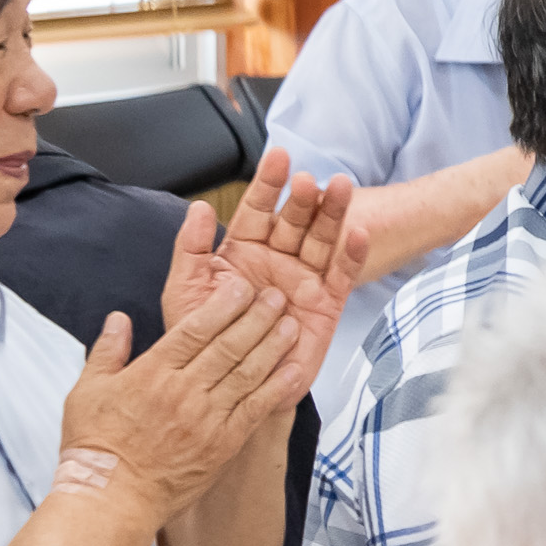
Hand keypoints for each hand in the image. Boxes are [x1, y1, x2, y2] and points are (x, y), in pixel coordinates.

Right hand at [58, 274, 303, 526]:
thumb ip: (107, 351)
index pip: (195, 330)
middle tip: (277, 297)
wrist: (111, 498)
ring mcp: (206, 417)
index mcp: (151, 373)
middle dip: (257, 317)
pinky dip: (277, 387)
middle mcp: (184, 390)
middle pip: (228, 345)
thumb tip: (117, 319)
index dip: (223, 305)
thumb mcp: (86, 391)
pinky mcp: (223, 442)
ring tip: (292, 324)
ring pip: (247, 372)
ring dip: (273, 346)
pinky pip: (256, 409)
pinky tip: (295, 370)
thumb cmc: (96, 446)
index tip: (242, 287)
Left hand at [163, 149, 368, 391]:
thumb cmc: (203, 342)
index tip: (278, 156)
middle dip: (303, 198)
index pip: (257, 211)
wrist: (227, 389)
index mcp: (243, 252)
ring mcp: (304, 280)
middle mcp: (276, 260)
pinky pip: (342, 275)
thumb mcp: (187, 292)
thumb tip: (197, 207)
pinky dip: (351, 254)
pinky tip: (358, 234)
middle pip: (296, 220)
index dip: (268, 185)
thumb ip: (190, 249)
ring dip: (334, 214)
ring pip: (322, 239)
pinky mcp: (326, 304)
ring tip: (341, 188)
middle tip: (307, 180)